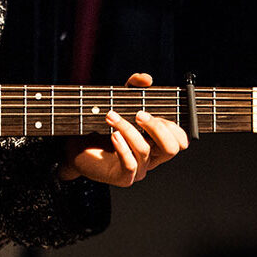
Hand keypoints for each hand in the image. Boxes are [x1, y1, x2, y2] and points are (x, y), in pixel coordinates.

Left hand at [57, 72, 187, 186]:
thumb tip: (147, 79)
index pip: (180, 141)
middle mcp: (151, 157)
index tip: (151, 112)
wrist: (76, 147)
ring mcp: (139, 169)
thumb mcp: (119, 99)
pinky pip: (130, 164)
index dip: (172, 127)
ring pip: (144, 150)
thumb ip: (134, 85)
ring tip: (110, 117)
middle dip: (156, 127)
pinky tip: (113, 135)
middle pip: (171, 148)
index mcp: (156, 142)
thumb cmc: (101, 126)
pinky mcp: (123, 177)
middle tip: (138, 114)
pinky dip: (122, 147)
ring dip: (127, 129)